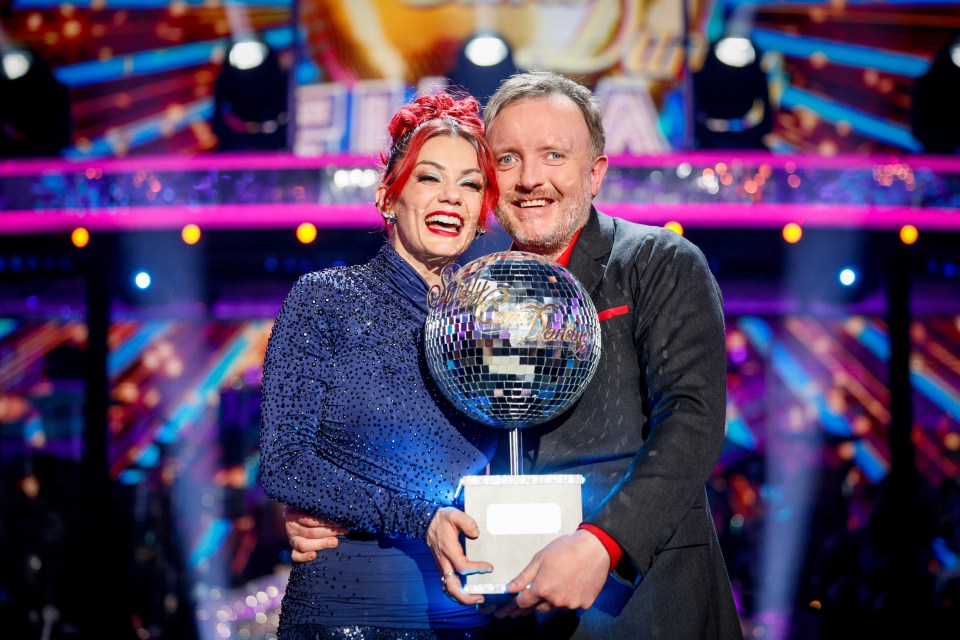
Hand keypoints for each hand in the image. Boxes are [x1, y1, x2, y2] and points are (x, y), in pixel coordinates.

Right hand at [284, 505, 347, 561]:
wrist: (302, 518)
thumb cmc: (313, 510)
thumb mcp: (313, 505)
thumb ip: (321, 507)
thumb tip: (338, 508)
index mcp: (295, 513)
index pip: (311, 519)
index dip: (326, 521)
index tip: (340, 520)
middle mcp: (292, 527)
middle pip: (310, 532)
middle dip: (329, 532)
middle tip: (343, 531)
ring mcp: (292, 540)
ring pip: (304, 545)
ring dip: (321, 544)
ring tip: (335, 542)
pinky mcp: (293, 551)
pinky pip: (296, 556)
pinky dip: (304, 557)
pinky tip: (314, 555)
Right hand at [426, 507, 492, 605]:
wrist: (426, 522)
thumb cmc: (442, 519)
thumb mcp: (454, 514)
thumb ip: (467, 522)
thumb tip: (476, 534)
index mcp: (448, 550)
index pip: (462, 566)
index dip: (476, 569)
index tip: (489, 568)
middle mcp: (444, 561)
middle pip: (451, 587)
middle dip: (465, 597)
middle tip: (481, 598)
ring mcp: (442, 566)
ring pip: (449, 589)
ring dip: (461, 597)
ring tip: (476, 598)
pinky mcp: (443, 567)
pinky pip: (448, 584)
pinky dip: (458, 592)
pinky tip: (468, 591)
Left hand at [494, 529, 608, 617]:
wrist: (595, 548)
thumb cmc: (567, 549)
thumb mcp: (540, 559)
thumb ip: (524, 577)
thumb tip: (510, 589)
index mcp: (542, 589)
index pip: (523, 603)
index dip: (519, 600)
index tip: (517, 600)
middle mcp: (556, 600)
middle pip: (539, 606)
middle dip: (537, 598)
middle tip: (544, 584)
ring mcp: (571, 604)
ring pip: (556, 606)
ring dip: (554, 598)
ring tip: (561, 579)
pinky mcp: (584, 604)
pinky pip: (572, 604)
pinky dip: (570, 596)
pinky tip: (573, 583)